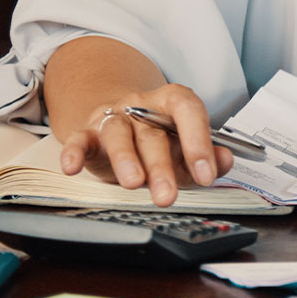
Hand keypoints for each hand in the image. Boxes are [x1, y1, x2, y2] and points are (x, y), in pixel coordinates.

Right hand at [57, 84, 234, 206]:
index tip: (206, 174)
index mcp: (172, 102)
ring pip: (118, 134)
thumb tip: (225, 160)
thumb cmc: (160, 139)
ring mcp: (114, 117)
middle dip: (161, 166)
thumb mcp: (185, 148)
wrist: (124, 125)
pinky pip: (78, 139)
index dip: (198, 141)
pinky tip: (71, 166)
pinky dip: (73, 152)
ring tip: (134, 184)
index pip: (188, 111)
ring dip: (126, 159)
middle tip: (167, 195)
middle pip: (152, 133)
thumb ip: (207, 155)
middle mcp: (142, 106)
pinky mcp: (88, 133)